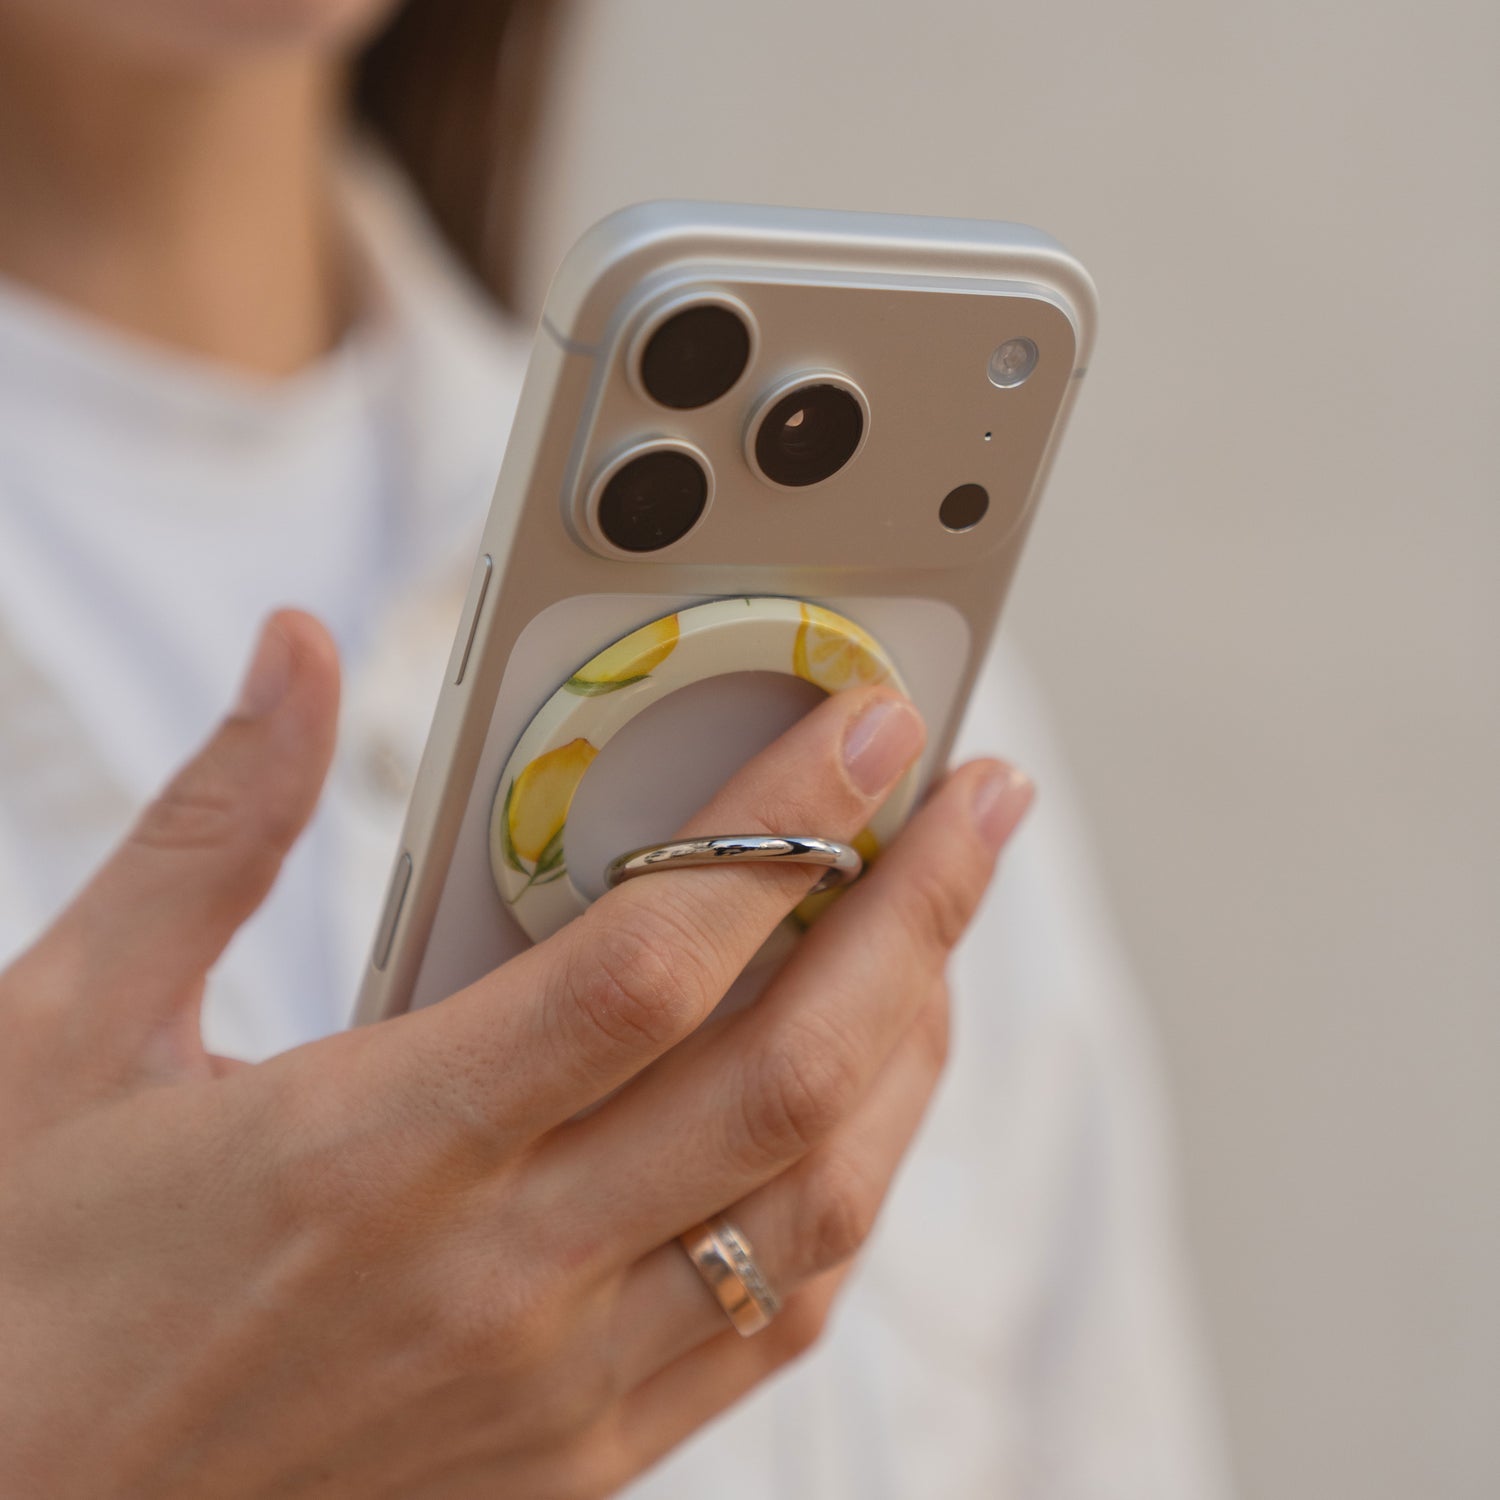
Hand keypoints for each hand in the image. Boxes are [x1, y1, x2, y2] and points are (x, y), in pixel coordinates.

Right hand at [0, 611, 1031, 1498]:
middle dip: (916, 916)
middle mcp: (496, 1280)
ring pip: (815, 1208)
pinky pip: (769, 1323)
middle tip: (979, 803)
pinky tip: (856, 1108)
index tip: (873, 725)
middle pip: (786, 1075)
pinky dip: (845, 1196)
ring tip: (937, 936)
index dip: (785, 823)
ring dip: (908, 1054)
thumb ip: (214, 828)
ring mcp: (553, 1391)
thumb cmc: (18, 1280)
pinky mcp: (571, 1463)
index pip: (654, 962)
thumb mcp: (69, 1030)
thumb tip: (295, 654)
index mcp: (370, 1148)